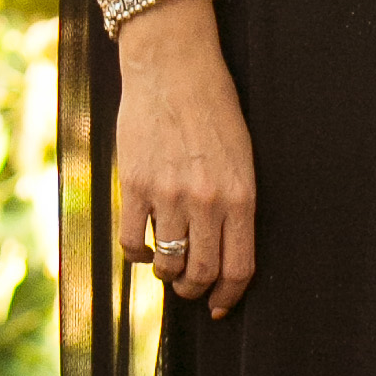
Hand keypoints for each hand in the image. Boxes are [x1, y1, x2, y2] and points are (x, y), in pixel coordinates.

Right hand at [112, 0, 256, 314]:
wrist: (173, 69)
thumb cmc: (214, 110)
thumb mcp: (242, 156)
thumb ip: (235, 203)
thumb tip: (225, 249)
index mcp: (242, 195)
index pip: (240, 266)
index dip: (230, 295)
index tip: (220, 306)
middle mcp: (208, 201)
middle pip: (202, 273)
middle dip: (196, 291)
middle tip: (190, 289)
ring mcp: (169, 194)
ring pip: (168, 264)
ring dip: (168, 274)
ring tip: (168, 268)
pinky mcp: (135, 185)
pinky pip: (134, 241)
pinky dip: (139, 255)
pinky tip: (145, 248)